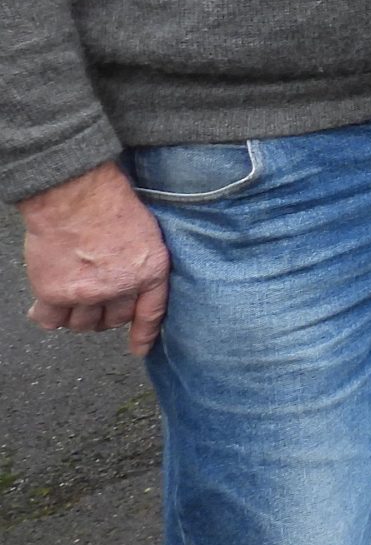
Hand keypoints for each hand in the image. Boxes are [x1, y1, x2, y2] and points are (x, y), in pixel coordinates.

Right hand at [21, 162, 169, 356]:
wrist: (76, 195)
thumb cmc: (111, 202)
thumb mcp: (146, 231)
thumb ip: (139, 259)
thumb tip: (129, 274)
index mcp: (150, 271)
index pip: (152, 312)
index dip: (144, 334)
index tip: (139, 349)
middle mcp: (120, 288)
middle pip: (112, 320)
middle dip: (104, 315)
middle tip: (95, 303)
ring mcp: (87, 294)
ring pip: (81, 324)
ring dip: (76, 316)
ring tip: (71, 300)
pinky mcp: (55, 293)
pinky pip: (49, 321)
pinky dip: (46, 317)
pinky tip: (44, 309)